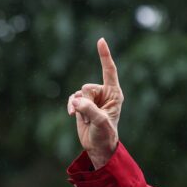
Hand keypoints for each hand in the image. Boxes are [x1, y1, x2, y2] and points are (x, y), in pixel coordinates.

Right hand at [67, 38, 122, 168]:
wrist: (98, 146)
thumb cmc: (105, 135)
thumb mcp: (101, 123)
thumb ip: (90, 110)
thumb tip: (76, 101)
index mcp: (114, 94)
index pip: (109, 70)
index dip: (104, 56)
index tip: (101, 40)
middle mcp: (104, 93)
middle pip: (87, 88)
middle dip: (86, 103)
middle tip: (93, 117)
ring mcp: (92, 98)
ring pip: (78, 94)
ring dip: (80, 108)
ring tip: (88, 120)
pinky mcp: (82, 103)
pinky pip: (73, 98)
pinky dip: (72, 106)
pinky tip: (73, 115)